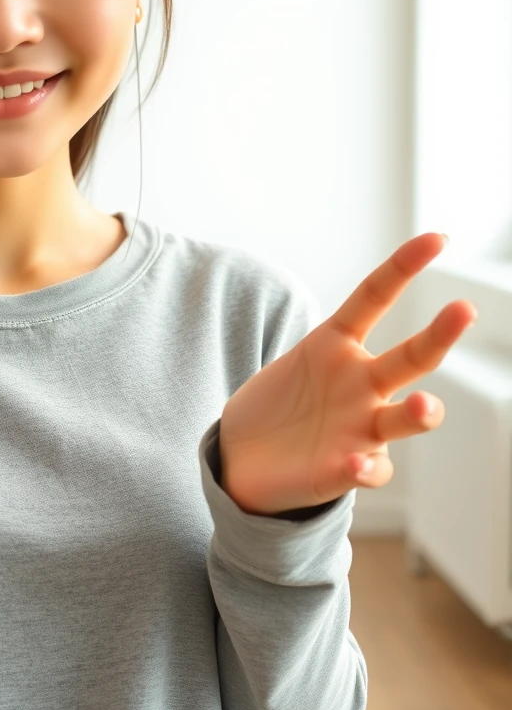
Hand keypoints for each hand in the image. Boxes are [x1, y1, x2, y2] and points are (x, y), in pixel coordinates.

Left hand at [219, 233, 477, 515]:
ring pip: (402, 418)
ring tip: (425, 405)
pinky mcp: (344, 470)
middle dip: (438, 335)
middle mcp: (361, 384)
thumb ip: (325, 345)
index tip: (437, 239)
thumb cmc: (276, 400)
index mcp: (339, 345)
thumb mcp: (293, 362)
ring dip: (420, 413)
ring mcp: (359, 427)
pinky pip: (369, 470)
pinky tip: (356, 463)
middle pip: (408, 358)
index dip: (402, 267)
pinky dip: (366, 467)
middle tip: (463, 309)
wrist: (245, 457)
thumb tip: (338, 334)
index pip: (374, 298)